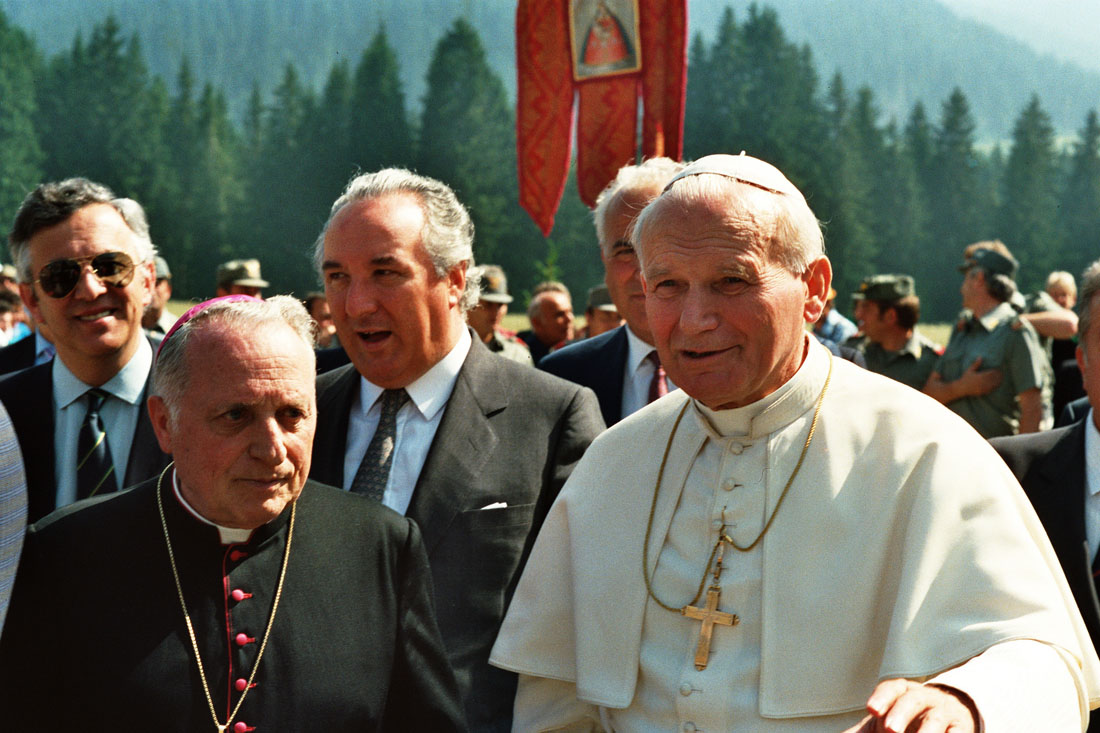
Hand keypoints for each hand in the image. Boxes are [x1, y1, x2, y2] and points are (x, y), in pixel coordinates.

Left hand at [842, 679, 977, 732]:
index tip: (871, 709)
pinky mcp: (962, 728)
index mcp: (902, 692)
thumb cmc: (908, 719)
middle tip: (890, 729)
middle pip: (912, 699)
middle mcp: (924, 697)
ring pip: (937, 718)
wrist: (948, 718)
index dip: (882, 697)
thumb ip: (863, 730)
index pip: (892, 688)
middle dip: (901, 713)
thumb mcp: (886, 720)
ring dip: (927, 731)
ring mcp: (945, 712)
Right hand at [955, 358, 1000, 396]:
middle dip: (998, 376)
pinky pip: (991, 389)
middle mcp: (982, 382)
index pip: (991, 373)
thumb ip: (976, 364)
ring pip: (993, 384)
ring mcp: (983, 388)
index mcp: (980, 376)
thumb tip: (980, 356)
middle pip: (993, 379)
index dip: (996, 371)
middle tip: (1001, 373)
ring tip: (1001, 379)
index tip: (998, 369)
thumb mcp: (969, 370)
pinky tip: (997, 385)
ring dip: (998, 381)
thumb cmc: (965, 378)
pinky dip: (995, 387)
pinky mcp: (983, 392)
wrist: (961, 388)